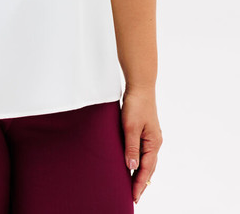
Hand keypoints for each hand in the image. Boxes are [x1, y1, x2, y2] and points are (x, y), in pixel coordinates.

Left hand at [121, 88, 162, 204]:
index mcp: (153, 143)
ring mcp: (151, 137)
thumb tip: (131, 168)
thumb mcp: (130, 127)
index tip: (133, 197)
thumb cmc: (136, 104)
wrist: (140, 86)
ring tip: (132, 185)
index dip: (139, 184)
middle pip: (148, 167)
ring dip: (140, 173)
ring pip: (146, 160)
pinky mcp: (145, 131)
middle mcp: (154, 142)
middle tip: (133, 197)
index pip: (146, 169)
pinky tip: (132, 164)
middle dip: (141, 182)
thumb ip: (131, 147)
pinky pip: (142, 151)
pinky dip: (138, 161)